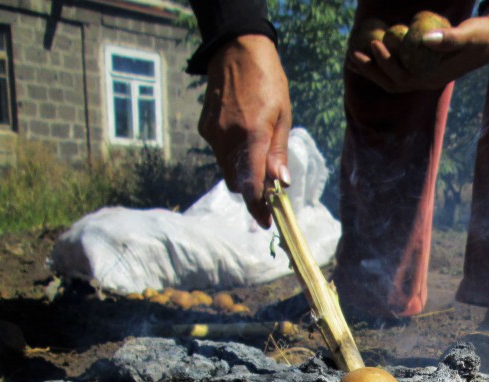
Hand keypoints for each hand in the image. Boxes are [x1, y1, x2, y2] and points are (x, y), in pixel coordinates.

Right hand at [199, 35, 291, 227]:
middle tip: (269, 186)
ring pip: (226, 170)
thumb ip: (278, 151)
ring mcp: (213, 134)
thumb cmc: (268, 81)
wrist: (236, 51)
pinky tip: (242, 134)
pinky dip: (231, 154)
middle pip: (237, 183)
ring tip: (257, 153)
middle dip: (252, 190)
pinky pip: (219, 153)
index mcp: (252, 136)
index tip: (266, 222)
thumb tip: (280, 183)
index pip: (252, 185)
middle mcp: (228, 139)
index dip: (259, 208)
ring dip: (242, 172)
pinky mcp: (205, 129)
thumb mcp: (283, 115)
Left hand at [347, 4, 488, 92]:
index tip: (376, 43)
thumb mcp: (469, 34)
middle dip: (371, 71)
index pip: (404, 77)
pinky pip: (398, 69)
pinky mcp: (423, 68)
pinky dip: (382, 63)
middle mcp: (427, 81)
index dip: (386, 63)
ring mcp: (424, 76)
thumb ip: (449, 38)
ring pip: (393, 79)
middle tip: (353, 53)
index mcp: (434, 78)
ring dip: (372, 70)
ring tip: (354, 58)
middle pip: (392, 83)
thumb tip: (424, 40)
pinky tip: (372, 52)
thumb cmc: (482, 35)